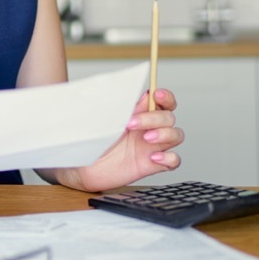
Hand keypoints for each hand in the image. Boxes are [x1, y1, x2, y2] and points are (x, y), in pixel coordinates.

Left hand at [50, 88, 183, 192]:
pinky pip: (174, 161)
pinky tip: (154, 157)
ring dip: (165, 134)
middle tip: (130, 124)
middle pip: (169, 117)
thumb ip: (125, 107)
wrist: (82, 165)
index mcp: (140, 113)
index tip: (157, 95)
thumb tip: (143, 94)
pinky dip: (169, 158)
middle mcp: (149, 128)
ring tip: (146, 138)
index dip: (166, 97)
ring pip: (176, 135)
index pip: (163, 102)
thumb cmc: (93, 140)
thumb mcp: (107, 119)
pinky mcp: (152, 165)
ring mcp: (152, 146)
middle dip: (154, 118)